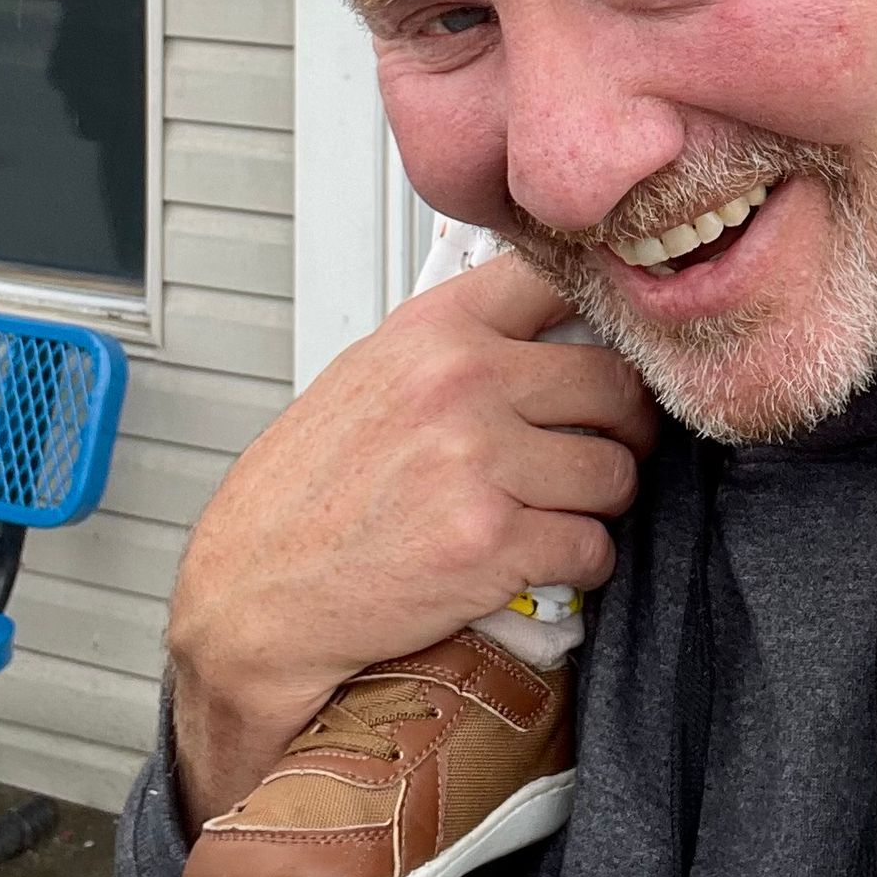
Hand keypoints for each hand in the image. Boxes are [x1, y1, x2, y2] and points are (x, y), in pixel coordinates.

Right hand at [168, 257, 655, 822]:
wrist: (252, 596)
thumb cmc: (306, 494)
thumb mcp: (372, 377)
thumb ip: (459, 344)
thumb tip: (556, 324)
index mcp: (434, 330)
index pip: (561, 280)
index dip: (605, 318)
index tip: (616, 351)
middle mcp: (461, 382)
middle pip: (614, 384)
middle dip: (625, 426)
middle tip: (607, 448)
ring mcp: (478, 461)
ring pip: (614, 472)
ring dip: (601, 502)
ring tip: (562, 512)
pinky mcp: (491, 543)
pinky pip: (593, 546)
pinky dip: (583, 563)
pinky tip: (544, 561)